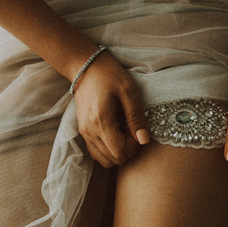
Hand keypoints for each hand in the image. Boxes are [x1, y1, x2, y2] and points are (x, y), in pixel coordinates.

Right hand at [73, 51, 149, 167]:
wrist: (85, 67)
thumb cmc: (109, 75)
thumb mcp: (129, 91)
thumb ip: (136, 117)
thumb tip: (144, 140)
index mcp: (101, 121)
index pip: (119, 152)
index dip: (134, 147)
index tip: (138, 131)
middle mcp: (89, 132)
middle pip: (112, 159)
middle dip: (128, 151)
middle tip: (134, 132)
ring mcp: (84, 133)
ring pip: (104, 160)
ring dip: (118, 152)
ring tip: (125, 133)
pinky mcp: (83, 132)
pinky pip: (97, 153)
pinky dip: (109, 149)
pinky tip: (116, 133)